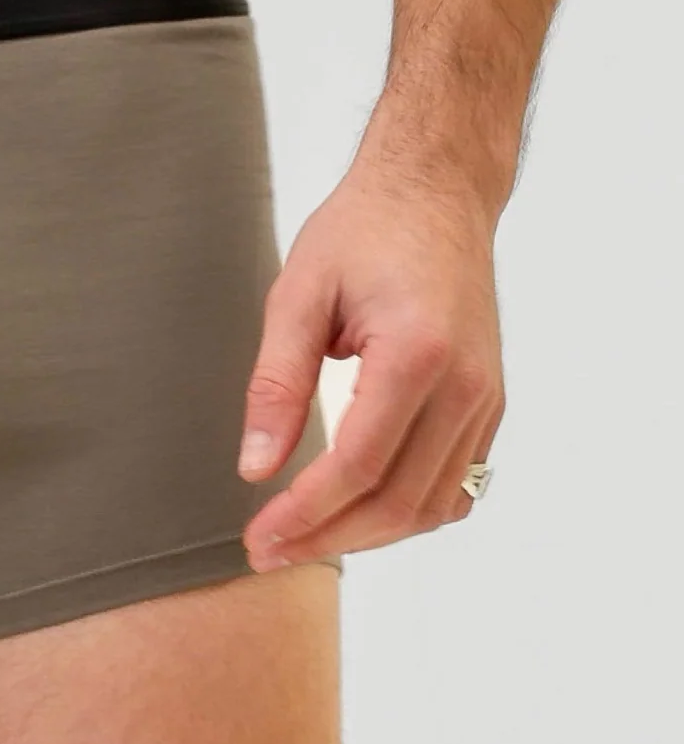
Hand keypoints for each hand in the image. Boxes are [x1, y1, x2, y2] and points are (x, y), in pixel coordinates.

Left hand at [237, 162, 504, 571]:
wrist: (437, 192)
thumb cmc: (366, 230)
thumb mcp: (298, 295)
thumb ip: (276, 384)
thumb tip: (255, 466)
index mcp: (417, 354)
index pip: (358, 467)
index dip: (304, 514)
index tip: (257, 536)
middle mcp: (466, 385)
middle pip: (397, 501)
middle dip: (327, 537)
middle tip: (266, 551)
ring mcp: (486, 399)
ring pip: (431, 506)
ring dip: (365, 535)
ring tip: (302, 538)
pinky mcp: (488, 405)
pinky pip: (455, 485)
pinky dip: (406, 514)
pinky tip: (356, 514)